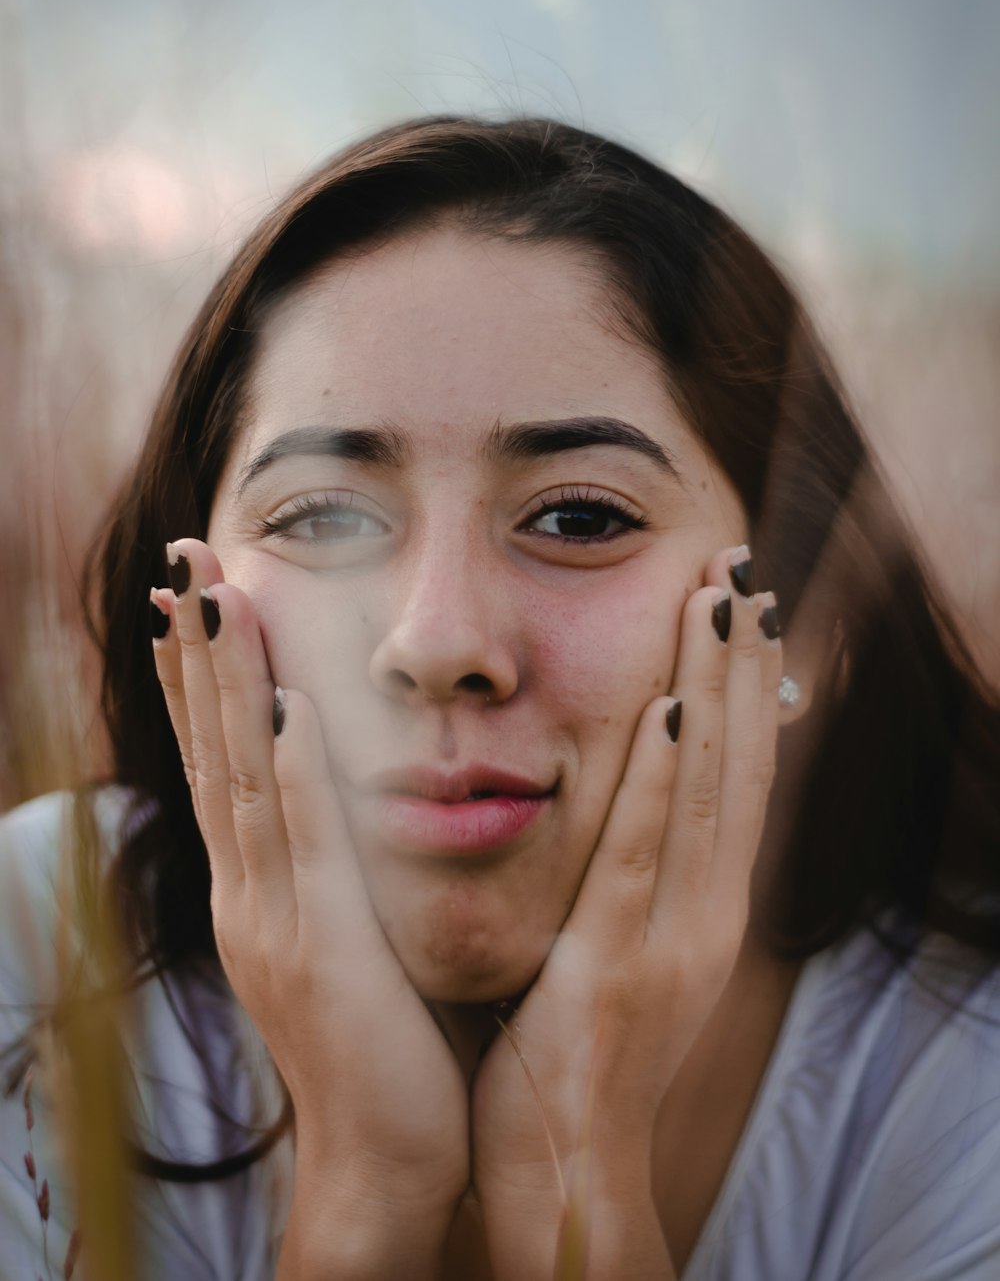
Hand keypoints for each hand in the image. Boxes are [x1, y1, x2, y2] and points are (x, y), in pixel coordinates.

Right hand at [150, 539, 468, 1258]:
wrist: (386, 1162)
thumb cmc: (385, 1041)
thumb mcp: (349, 934)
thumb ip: (337, 865)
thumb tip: (346, 793)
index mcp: (259, 888)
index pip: (221, 760)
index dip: (199, 677)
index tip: (191, 595)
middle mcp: (249, 893)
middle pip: (213, 750)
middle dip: (196, 652)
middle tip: (182, 559)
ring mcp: (276, 922)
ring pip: (242, 780)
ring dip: (225, 684)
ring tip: (211, 596)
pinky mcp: (323, 953)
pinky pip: (302, 846)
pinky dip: (287, 772)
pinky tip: (281, 704)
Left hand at [471, 545, 781, 1279]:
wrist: (568, 1162)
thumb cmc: (582, 1046)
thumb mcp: (627, 946)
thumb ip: (638, 872)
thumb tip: (637, 793)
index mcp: (705, 903)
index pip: (737, 772)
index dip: (746, 685)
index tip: (744, 604)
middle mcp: (707, 909)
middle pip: (737, 763)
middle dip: (742, 663)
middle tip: (743, 570)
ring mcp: (672, 936)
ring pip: (704, 788)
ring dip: (715, 688)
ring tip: (719, 600)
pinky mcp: (619, 961)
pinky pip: (644, 853)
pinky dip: (663, 779)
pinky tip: (669, 710)